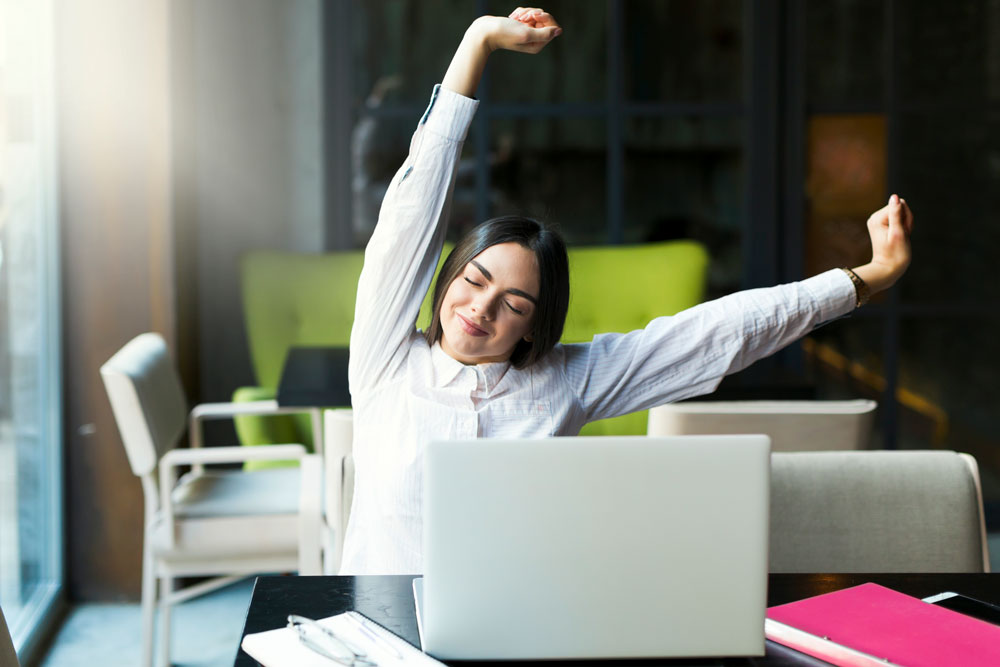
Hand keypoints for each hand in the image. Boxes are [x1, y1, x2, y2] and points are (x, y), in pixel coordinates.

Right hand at [443, 8, 560, 98]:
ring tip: (515, 19)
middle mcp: (534, 40)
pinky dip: (520, 13)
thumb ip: (544, 33)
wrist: (485, 31)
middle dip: (534, 14)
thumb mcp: (526, 33)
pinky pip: (526, 13)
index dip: (544, 18)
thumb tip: (559, 31)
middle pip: (544, 19)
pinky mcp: (520, 26)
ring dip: (525, 12)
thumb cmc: (504, 33)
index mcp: (538, 44)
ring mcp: (527, 32)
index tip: (533, 16)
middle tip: (522, 17)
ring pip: (535, 14)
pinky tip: (512, 18)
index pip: (552, 26)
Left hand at [852, 194, 913, 294]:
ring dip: (906, 225)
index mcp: (877, 218)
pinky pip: (900, 219)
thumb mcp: (898, 232)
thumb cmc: (895, 254)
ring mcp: (879, 221)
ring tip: (901, 238)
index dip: (907, 217)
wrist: (888, 269)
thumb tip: (895, 197)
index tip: (902, 232)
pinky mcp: (883, 225)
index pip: (900, 204)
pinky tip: (900, 237)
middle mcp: (875, 217)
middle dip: (907, 221)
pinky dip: (904, 228)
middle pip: (901, 207)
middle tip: (903, 236)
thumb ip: (896, 214)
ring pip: (902, 213)